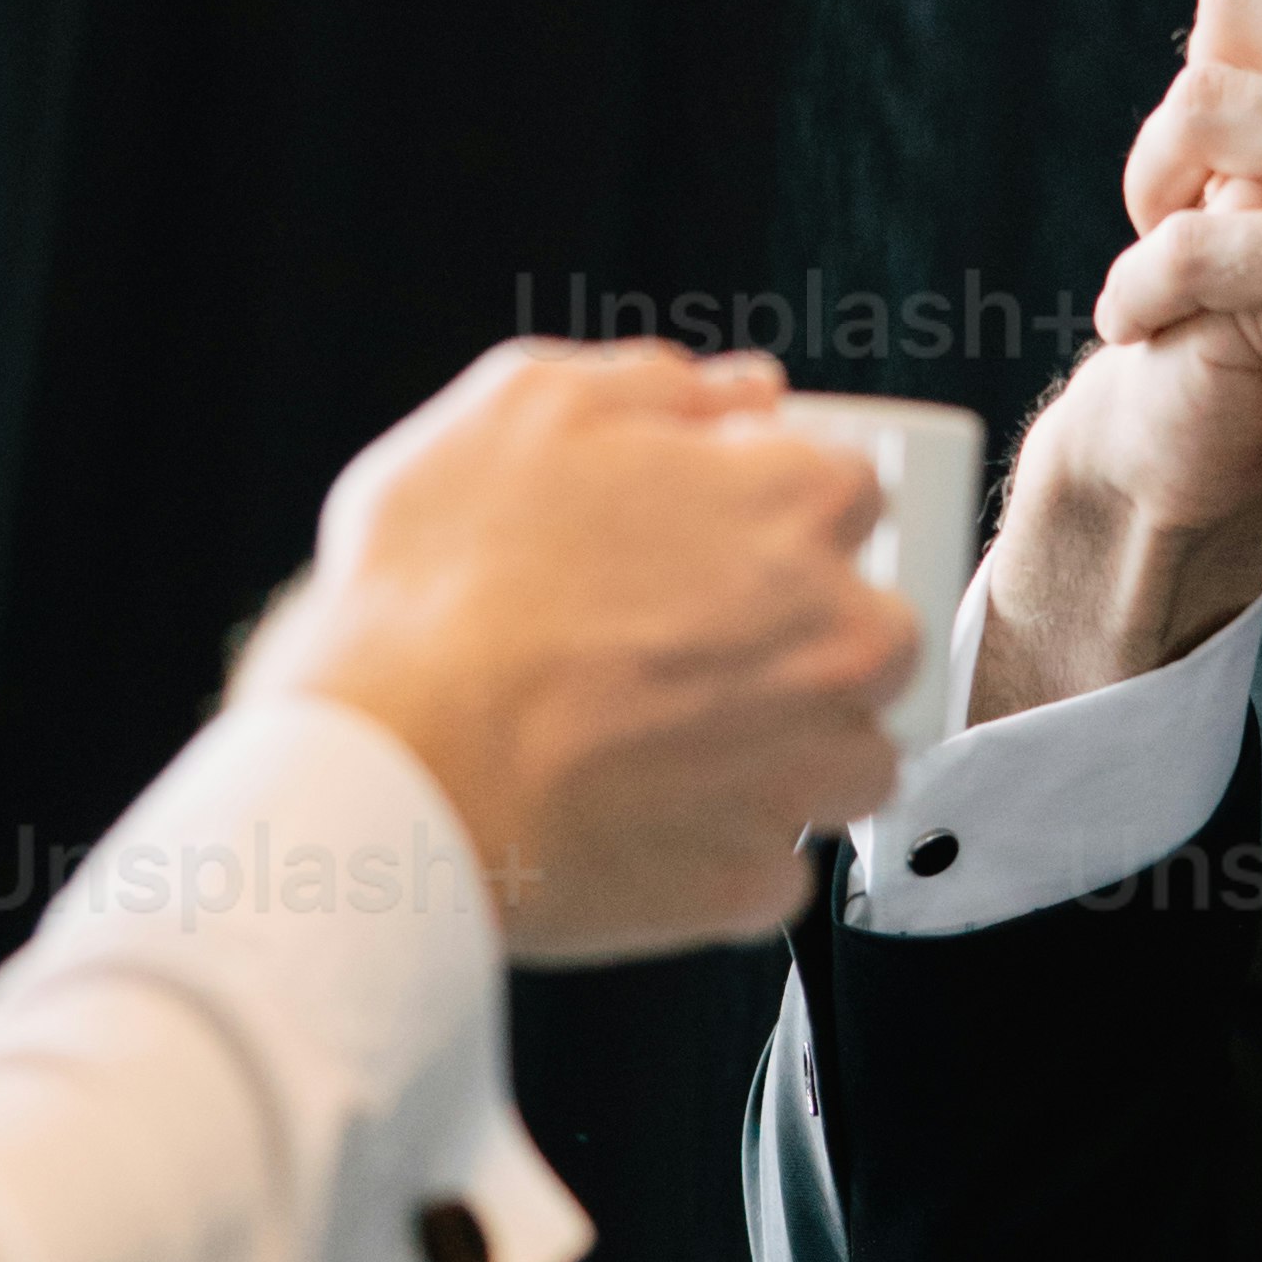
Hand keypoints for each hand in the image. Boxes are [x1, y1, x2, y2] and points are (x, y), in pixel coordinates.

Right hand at [253, 340, 915, 955]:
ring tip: (659, 746)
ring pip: (847, 756)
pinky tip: (634, 818)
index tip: (713, 543)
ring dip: (779, 752)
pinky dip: (716, 847)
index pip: (851, 492)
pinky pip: (772, 860)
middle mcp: (837, 635)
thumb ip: (655, 386)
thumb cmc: (436, 585)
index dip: (773, 514)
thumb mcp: (521, 409)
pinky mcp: (756, 875)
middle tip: (679, 651)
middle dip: (801, 639)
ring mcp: (804, 767)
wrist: (390, 764)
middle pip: (872, 631)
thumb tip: (741, 392)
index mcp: (794, 504)